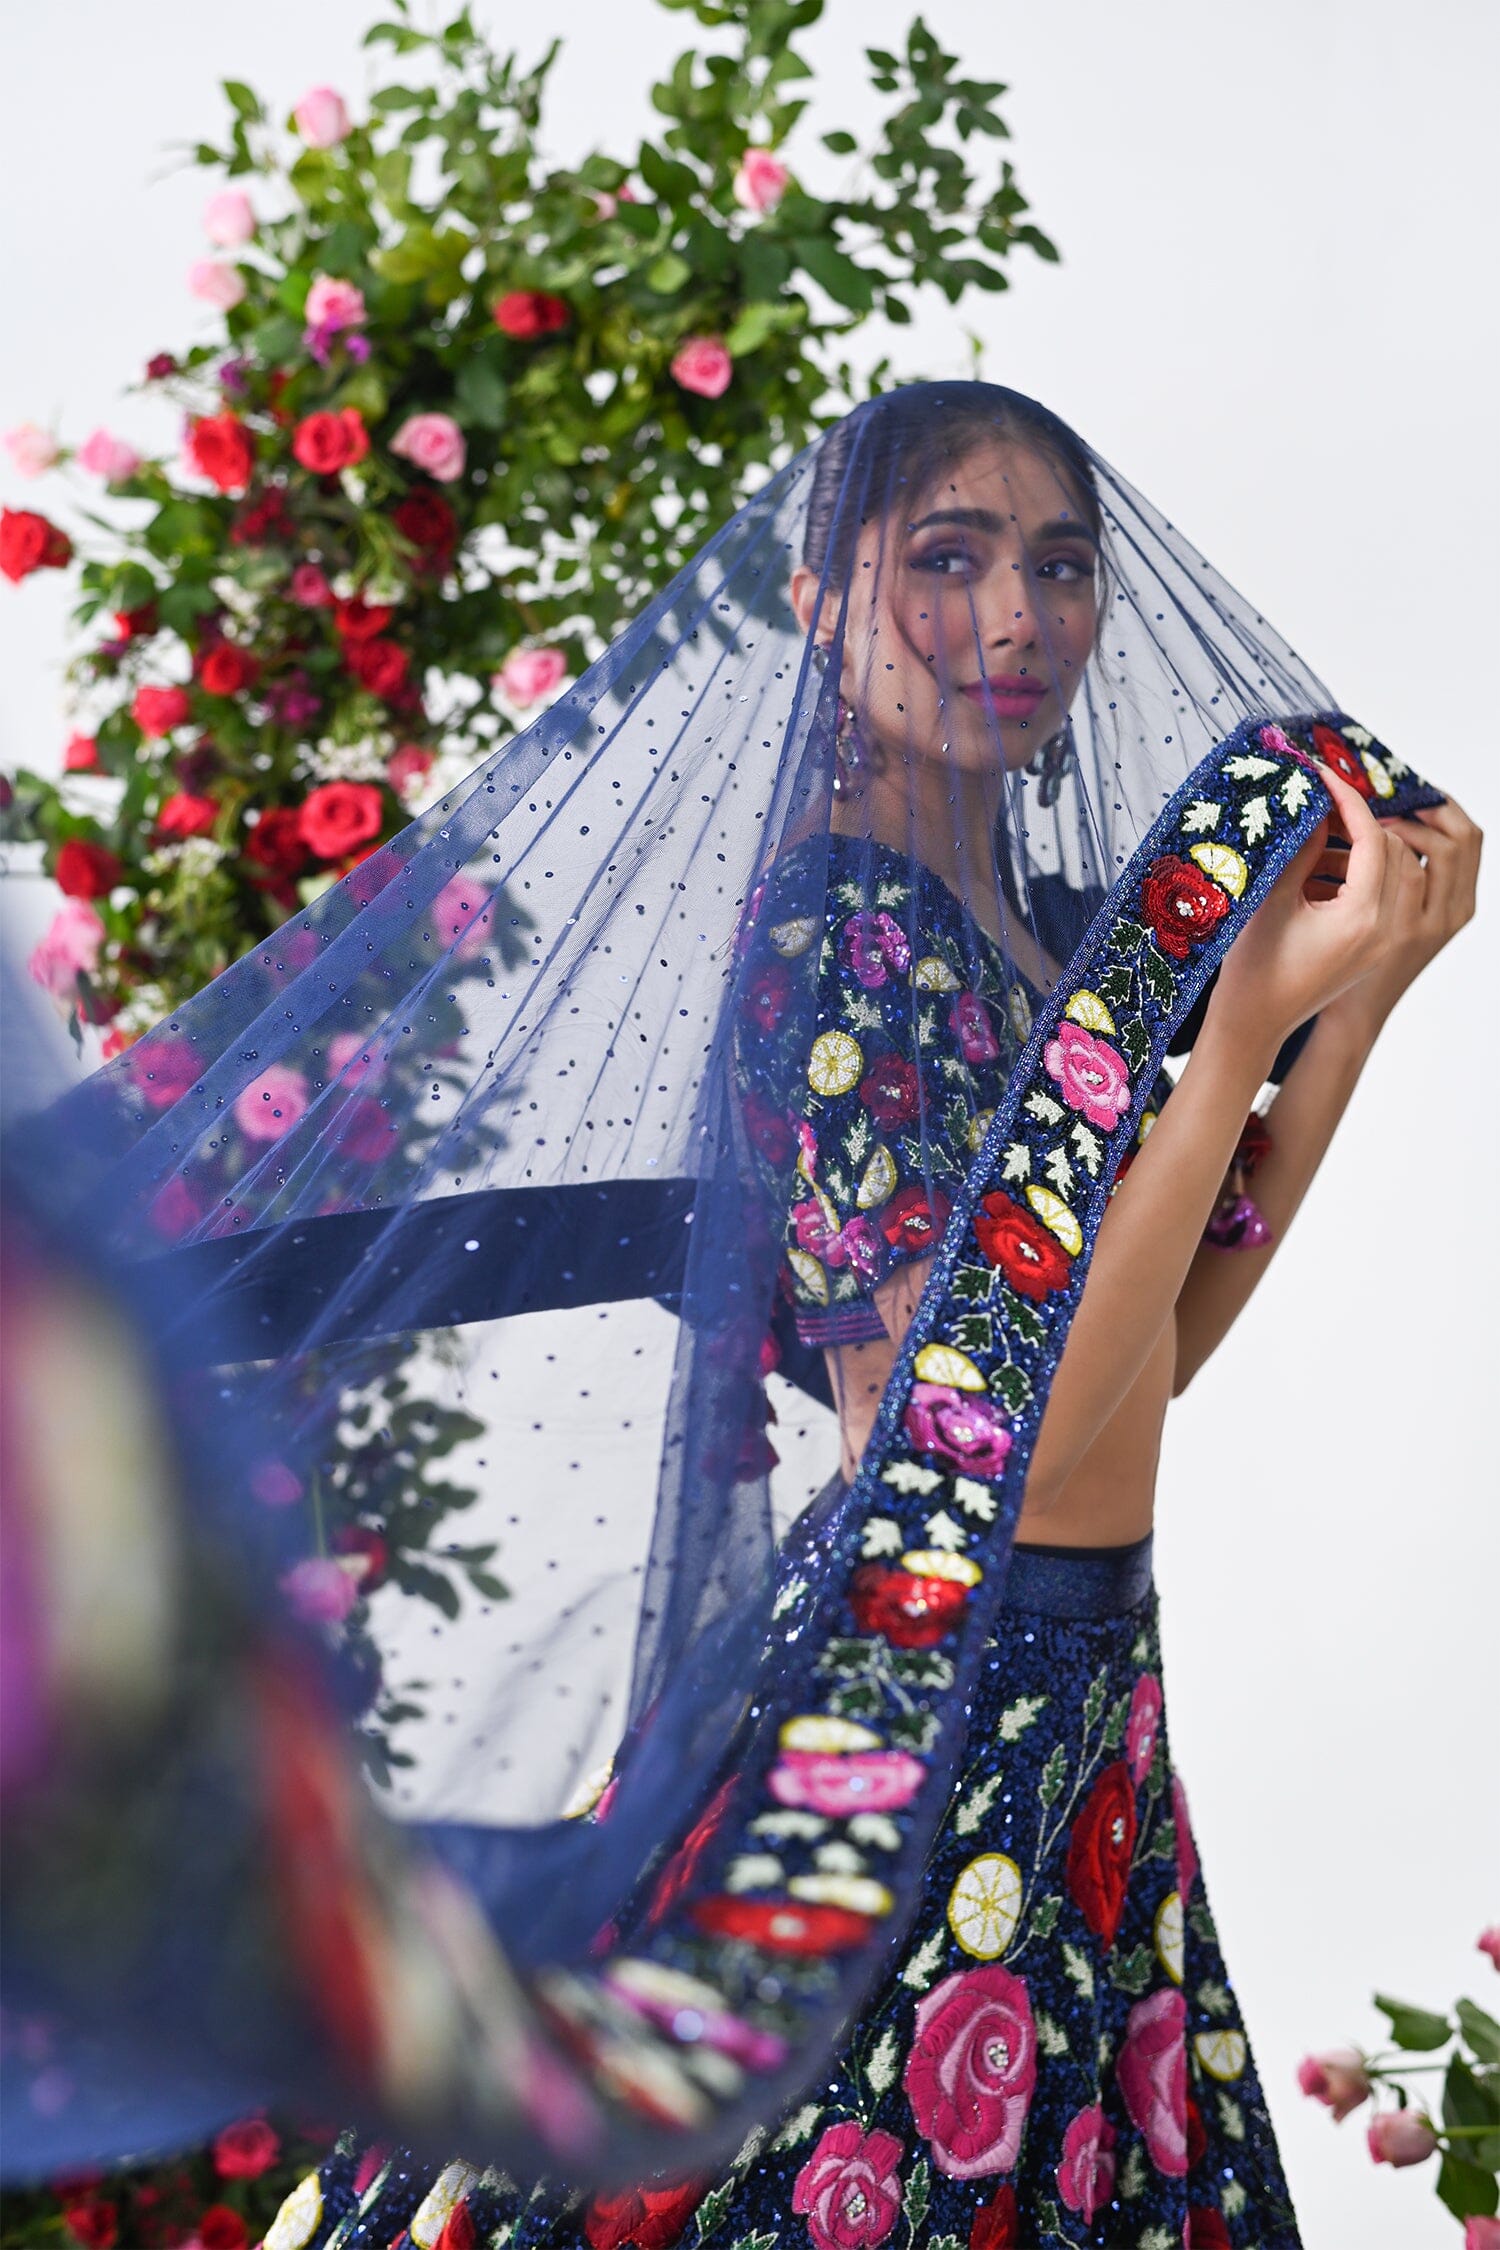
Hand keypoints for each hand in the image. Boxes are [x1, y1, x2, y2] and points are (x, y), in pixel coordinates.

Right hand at [1206, 768, 1417, 1062]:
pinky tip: (1322, 870)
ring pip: (1397, 872)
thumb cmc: (1252, 969)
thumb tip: (1318, 806)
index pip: (1373, 839)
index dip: (1348, 801)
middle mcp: (1385, 930)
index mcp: (1363, 918)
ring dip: (1365, 847)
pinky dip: (1363, 874)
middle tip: (1320, 803)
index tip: (1323, 776)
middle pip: (1396, 852)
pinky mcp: (1375, 948)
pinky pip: (1387, 896)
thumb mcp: (1271, 899)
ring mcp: (1384, 942)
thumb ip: (1301, 848)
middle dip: (1362, 821)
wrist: (1253, 1024)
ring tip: (1320, 837)